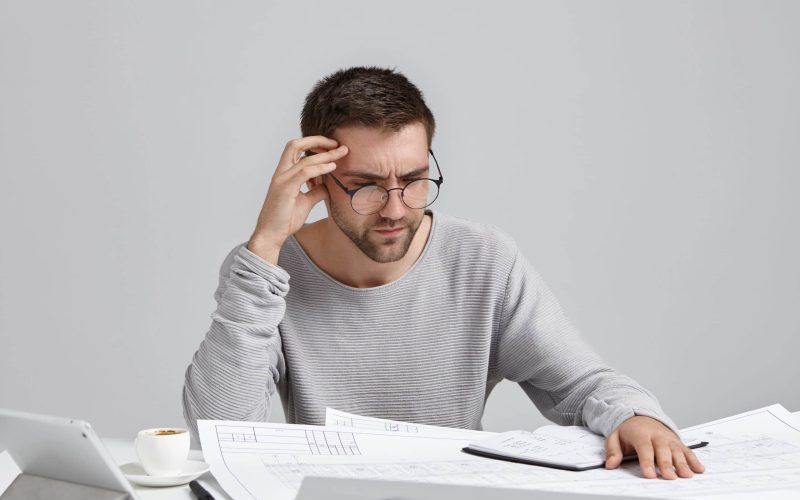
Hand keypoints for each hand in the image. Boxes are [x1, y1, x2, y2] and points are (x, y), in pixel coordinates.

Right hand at [247, 136, 347, 263]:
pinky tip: (332, 167)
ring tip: (341, 153)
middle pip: (295, 145)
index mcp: (284, 174)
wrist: (271, 235)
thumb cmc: (285, 219)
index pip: (296, 149)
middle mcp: (281, 173)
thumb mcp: (305, 202)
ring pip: (305, 159)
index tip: (331, 147)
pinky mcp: (285, 189)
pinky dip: (320, 168)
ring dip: (326, 154)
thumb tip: (328, 185)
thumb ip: (316, 191)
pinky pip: (304, 172)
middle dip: (318, 140)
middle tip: (338, 144)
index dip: (313, 144)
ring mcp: (282, 180)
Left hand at [604, 415, 704, 478]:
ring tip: (687, 475)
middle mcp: (657, 435)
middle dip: (666, 464)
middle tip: (669, 477)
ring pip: (677, 451)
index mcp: (640, 433)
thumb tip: (609, 465)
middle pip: (663, 450)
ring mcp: (669, 438)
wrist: (640, 417)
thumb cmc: (628, 431)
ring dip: (683, 463)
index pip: (644, 448)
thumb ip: (612, 451)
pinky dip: (694, 460)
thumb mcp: (615, 437)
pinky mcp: (677, 442)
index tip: (649, 475)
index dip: (647, 462)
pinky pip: (687, 450)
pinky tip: (699, 469)